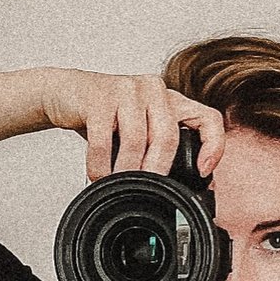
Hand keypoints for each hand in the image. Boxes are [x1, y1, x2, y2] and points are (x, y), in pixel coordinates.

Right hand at [40, 68, 224, 181]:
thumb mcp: (139, 130)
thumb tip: (172, 191)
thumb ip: (157, 151)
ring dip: (126, 171)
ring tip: (118, 186)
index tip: (202, 172)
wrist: (66, 93)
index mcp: (172, 101)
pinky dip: (101, 165)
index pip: (208, 119)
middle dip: (156, 171)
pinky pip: (103, 139)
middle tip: (145, 192)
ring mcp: (128, 89)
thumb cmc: (107, 117)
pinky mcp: (100, 94)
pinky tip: (98, 176)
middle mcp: (155, 90)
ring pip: (136, 140)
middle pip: (168, 136)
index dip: (213, 146)